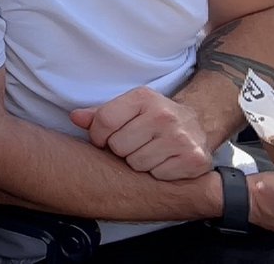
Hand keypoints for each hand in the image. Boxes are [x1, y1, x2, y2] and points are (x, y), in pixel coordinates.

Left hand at [70, 86, 211, 180]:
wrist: (198, 124)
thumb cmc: (154, 118)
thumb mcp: (128, 109)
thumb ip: (100, 115)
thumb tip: (74, 117)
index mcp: (143, 98)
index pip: (104, 121)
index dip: (98, 136)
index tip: (104, 139)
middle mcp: (164, 115)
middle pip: (118, 146)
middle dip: (122, 150)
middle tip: (136, 144)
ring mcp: (181, 137)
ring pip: (137, 164)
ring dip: (140, 162)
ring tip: (151, 152)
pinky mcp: (194, 159)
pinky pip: (158, 175)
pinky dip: (158, 173)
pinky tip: (165, 161)